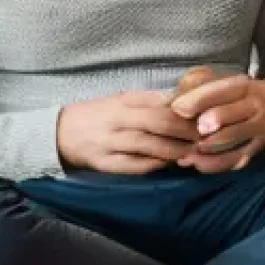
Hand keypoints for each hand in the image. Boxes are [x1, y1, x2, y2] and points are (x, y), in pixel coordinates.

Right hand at [57, 92, 200, 173]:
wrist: (60, 132)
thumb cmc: (100, 114)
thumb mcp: (122, 99)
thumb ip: (150, 100)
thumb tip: (183, 99)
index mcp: (124, 100)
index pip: (159, 103)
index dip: (184, 112)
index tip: (204, 117)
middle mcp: (117, 119)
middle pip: (156, 122)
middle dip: (183, 130)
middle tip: (204, 137)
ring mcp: (109, 142)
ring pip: (146, 145)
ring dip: (172, 150)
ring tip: (191, 152)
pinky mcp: (102, 163)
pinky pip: (131, 166)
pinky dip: (152, 165)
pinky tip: (167, 165)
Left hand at [169, 73, 264, 172]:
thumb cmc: (242, 95)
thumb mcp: (226, 81)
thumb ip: (200, 83)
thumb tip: (173, 98)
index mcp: (243, 86)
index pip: (221, 90)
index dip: (197, 100)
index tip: (177, 108)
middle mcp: (254, 107)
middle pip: (227, 114)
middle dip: (205, 123)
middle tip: (190, 130)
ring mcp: (257, 130)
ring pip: (229, 140)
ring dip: (205, 148)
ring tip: (185, 152)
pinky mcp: (257, 150)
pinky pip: (233, 160)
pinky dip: (213, 164)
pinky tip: (196, 163)